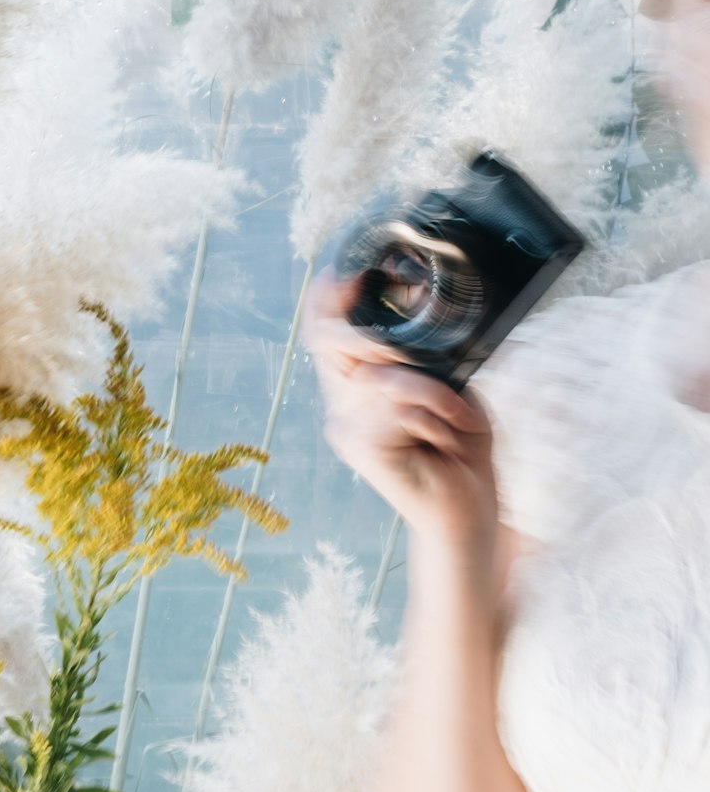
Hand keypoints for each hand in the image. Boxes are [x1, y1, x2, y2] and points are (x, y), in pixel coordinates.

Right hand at [302, 266, 497, 555]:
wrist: (465, 518)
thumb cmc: (460, 455)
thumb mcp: (449, 391)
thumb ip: (426, 360)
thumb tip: (421, 318)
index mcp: (358, 392)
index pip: (325, 337)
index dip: (326, 302)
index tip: (344, 273)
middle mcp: (344, 408)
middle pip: (332, 341)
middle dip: (378, 335)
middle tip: (420, 354)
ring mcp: (349, 429)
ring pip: (384, 373)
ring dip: (435, 392)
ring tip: (458, 422)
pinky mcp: (365, 448)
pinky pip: (402, 403)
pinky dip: (439, 413)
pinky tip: (451, 437)